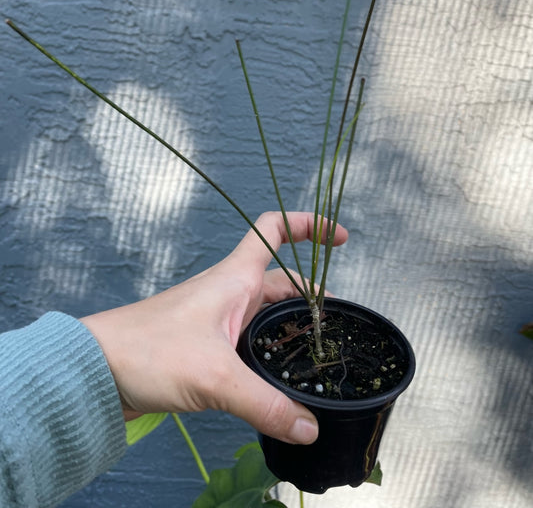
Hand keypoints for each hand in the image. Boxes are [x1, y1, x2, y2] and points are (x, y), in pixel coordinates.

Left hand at [81, 212, 347, 444]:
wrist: (97, 370)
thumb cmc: (149, 352)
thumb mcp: (215, 377)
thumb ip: (266, 403)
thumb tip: (310, 427)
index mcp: (235, 278)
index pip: (274, 229)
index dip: (309, 224)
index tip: (340, 237)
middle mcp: (231, 292)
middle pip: (284, 283)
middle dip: (315, 300)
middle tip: (341, 330)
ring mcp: (220, 319)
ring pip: (269, 316)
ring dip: (294, 332)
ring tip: (320, 360)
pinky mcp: (209, 346)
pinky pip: (252, 342)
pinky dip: (272, 354)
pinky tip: (282, 382)